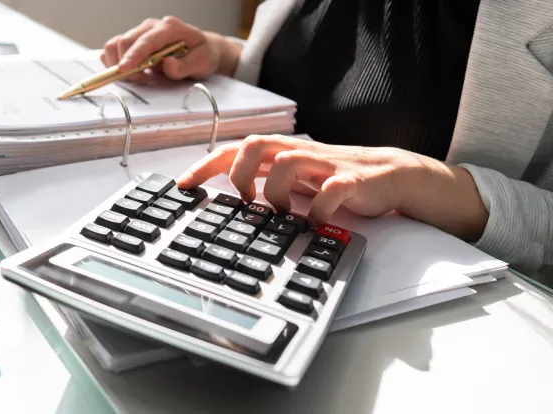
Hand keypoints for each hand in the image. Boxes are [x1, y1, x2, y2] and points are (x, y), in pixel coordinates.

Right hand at [100, 16, 239, 83]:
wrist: (202, 50)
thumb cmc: (202, 54)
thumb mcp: (202, 62)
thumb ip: (185, 65)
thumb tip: (168, 64)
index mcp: (170, 27)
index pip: (146, 41)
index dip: (133, 56)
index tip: (123, 70)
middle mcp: (152, 26)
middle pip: (126, 41)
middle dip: (127, 65)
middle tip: (142, 80)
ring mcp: (141, 32)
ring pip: (116, 44)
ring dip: (119, 64)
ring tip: (139, 76)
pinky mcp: (134, 41)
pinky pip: (114, 48)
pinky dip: (115, 62)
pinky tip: (132, 71)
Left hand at [175, 135, 488, 240]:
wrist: (392, 176)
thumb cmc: (338, 179)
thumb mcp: (296, 179)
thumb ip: (266, 181)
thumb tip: (228, 197)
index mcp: (284, 153)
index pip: (237, 149)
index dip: (207, 164)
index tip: (183, 185)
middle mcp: (300, 153)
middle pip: (257, 144)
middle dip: (239, 172)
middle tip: (243, 200)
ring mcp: (326, 164)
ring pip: (288, 162)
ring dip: (275, 192)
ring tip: (279, 214)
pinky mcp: (353, 180)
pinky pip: (332, 190)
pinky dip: (318, 208)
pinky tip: (315, 223)